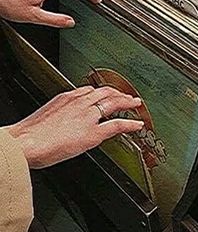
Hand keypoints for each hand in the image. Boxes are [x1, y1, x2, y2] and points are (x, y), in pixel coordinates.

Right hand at [7, 86, 142, 168]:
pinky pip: (116, 125)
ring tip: (134, 104)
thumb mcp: (45, 116)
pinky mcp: (93, 132)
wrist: (26, 142)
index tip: (106, 94)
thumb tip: (60, 122)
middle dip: (118, 93)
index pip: (89, 90)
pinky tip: (136, 125)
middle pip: (105, 92)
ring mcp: (88, 116)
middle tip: (126, 96)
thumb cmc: (30, 133)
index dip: (101, 92)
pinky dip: (129, 124)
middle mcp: (79, 103)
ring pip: (113, 104)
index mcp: (67, 98)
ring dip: (126, 103)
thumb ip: (58, 115)